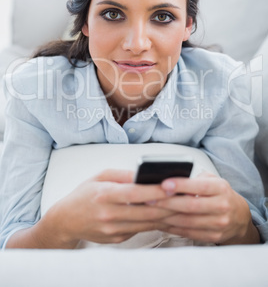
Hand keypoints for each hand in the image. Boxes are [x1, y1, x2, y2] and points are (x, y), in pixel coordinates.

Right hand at [49, 169, 172, 246]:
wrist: (66, 220)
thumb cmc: (84, 194)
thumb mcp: (100, 176)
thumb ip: (123, 175)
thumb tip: (145, 174)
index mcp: (104, 195)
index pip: (135, 193)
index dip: (155, 190)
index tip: (172, 184)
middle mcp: (109, 215)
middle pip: (145, 211)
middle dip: (169, 204)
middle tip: (185, 196)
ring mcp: (113, 230)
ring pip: (147, 223)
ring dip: (166, 214)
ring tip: (181, 204)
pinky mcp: (117, 239)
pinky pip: (140, 229)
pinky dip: (153, 221)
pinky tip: (164, 214)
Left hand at [154, 173, 259, 244]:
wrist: (239, 217)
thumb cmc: (220, 194)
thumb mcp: (213, 180)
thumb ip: (195, 179)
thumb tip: (170, 180)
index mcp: (221, 188)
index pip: (199, 186)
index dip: (181, 185)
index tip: (163, 184)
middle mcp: (222, 206)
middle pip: (191, 206)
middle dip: (167, 202)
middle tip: (149, 198)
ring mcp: (218, 224)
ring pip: (187, 221)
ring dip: (166, 216)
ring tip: (150, 211)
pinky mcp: (213, 236)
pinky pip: (188, 233)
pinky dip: (172, 227)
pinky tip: (160, 222)